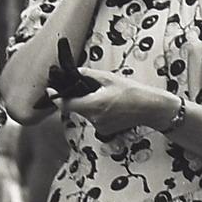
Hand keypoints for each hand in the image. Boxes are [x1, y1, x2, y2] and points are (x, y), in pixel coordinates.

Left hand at [56, 69, 170, 138]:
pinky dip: (96, 111)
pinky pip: (94, 119)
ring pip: (85, 113)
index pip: (66, 104)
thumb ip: (89, 75)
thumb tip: (76, 71)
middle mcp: (94, 119)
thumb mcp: (110, 78)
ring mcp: (100, 126)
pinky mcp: (106, 130)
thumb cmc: (133, 92)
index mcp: (93, 105)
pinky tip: (109, 104)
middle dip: (76, 98)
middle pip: (76, 108)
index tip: (50, 90)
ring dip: (87, 104)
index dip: (56, 97)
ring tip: (103, 94)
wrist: (151, 108)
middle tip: (84, 87)